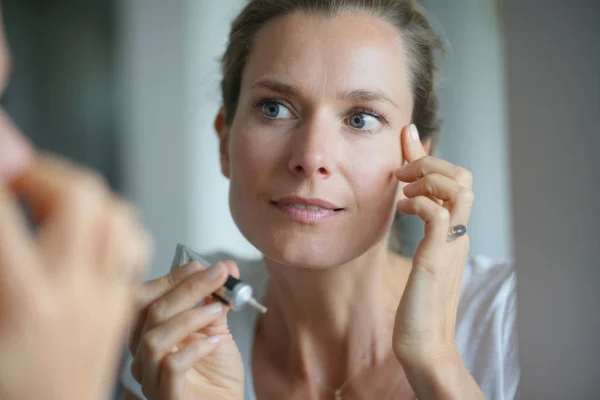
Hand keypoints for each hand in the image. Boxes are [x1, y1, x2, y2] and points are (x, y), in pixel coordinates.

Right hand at [0, 155, 151, 399]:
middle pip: (81, 199)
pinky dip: (112, 222)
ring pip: (117, 214)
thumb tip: (1, 229)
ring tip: (53, 196)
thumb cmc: (11, 384)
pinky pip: (132, 243)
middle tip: (18, 175)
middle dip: (46, 172)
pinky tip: (90, 228)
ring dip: (84, 194)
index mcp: (25, 300)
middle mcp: (73, 290)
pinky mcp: (121, 302)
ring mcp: (105, 295)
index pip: (6, 217)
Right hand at [129, 260, 243, 399]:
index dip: (169, 278)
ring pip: (154, 338)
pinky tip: (215, 342)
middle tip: (217, 275)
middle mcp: (143, 356)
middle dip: (185, 288)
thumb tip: (225, 268)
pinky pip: (170, 366)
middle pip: (149, 312)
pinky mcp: (167, 397)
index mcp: (149, 334)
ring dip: (190, 317)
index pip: (143, 299)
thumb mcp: (217, 331)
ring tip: (217, 310)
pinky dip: (195, 348)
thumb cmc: (217, 378)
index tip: (198, 265)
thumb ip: (217, 300)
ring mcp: (151, 378)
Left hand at [392, 124, 473, 364]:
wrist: (423, 344)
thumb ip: (420, 231)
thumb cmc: (417, 304)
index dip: (425, 155)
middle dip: (430, 162)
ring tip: (404, 191)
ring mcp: (450, 244)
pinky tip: (403, 209)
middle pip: (463, 176)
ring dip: (428, 178)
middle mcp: (457, 233)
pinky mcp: (437, 258)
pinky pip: (439, 214)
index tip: (407, 135)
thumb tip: (406, 204)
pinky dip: (420, 203)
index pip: (449, 181)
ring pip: (459, 187)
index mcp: (452, 231)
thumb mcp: (420, 257)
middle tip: (401, 173)